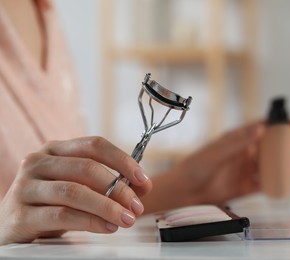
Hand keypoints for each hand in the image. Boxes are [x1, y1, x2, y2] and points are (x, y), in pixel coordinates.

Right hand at [0, 136, 151, 244]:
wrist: (11, 228)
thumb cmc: (51, 204)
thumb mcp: (80, 188)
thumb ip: (108, 185)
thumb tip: (143, 186)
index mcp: (55, 150)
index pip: (94, 145)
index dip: (122, 159)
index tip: (142, 177)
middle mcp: (38, 162)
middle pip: (86, 167)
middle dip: (118, 188)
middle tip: (136, 206)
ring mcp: (26, 187)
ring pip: (74, 191)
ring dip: (107, 206)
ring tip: (126, 218)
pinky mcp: (20, 214)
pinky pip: (62, 215)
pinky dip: (89, 221)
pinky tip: (106, 227)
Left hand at [143, 120, 289, 212]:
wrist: (184, 192)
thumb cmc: (194, 167)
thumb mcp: (216, 152)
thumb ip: (238, 143)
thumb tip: (259, 130)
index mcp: (237, 140)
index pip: (262, 127)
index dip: (280, 125)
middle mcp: (244, 153)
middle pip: (272, 147)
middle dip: (288, 148)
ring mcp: (245, 169)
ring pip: (271, 166)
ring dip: (285, 167)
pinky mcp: (245, 186)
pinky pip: (265, 184)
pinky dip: (276, 184)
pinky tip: (284, 185)